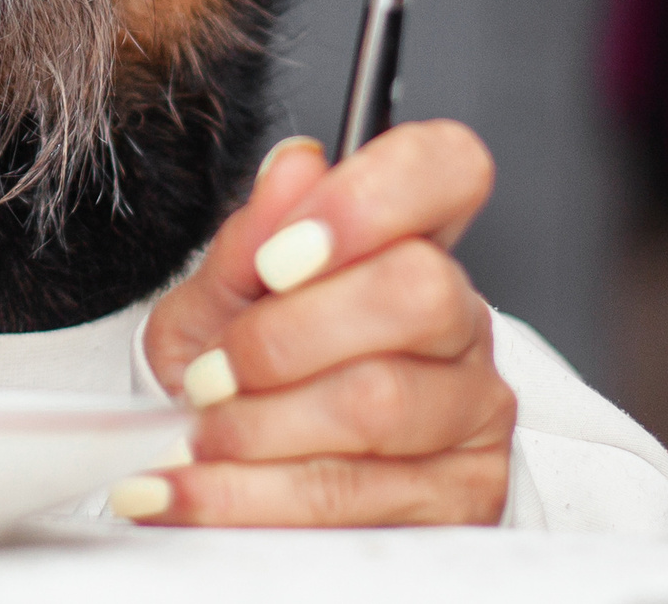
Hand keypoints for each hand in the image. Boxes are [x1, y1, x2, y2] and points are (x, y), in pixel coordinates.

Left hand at [129, 120, 512, 525]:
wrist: (230, 482)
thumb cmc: (235, 380)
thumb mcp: (217, 302)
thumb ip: (251, 238)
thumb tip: (297, 167)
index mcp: (409, 243)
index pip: (447, 167)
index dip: (370, 198)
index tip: (278, 256)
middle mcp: (461, 320)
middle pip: (415, 290)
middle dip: (284, 338)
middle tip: (212, 373)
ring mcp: (474, 411)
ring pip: (379, 403)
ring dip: (258, 427)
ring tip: (195, 436)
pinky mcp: (463, 501)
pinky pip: (355, 498)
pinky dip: (250, 497)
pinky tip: (193, 489)